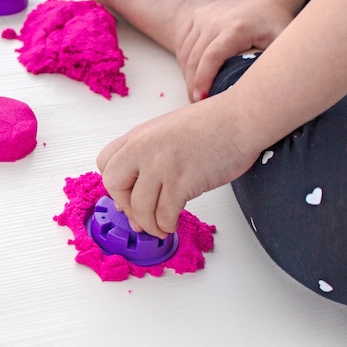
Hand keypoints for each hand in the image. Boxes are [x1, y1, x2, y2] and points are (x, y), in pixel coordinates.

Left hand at [96, 95, 260, 237]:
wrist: (241, 119)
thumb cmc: (212, 124)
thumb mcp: (166, 131)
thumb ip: (148, 155)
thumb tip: (138, 192)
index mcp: (138, 135)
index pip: (105, 163)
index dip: (114, 184)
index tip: (126, 195)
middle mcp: (143, 149)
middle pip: (114, 185)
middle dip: (124, 205)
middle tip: (139, 215)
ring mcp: (161, 165)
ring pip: (139, 206)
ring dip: (148, 223)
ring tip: (158, 227)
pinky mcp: (182, 181)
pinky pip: (164, 214)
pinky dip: (166, 225)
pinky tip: (171, 224)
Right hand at [178, 0, 294, 101]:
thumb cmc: (276, 21)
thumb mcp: (282, 40)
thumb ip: (272, 62)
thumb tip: (263, 88)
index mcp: (235, 28)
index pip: (211, 57)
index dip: (203, 79)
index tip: (201, 98)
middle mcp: (214, 21)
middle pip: (194, 58)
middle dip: (192, 84)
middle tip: (196, 102)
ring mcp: (203, 17)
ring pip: (185, 52)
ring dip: (187, 74)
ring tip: (195, 90)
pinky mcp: (196, 16)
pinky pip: (184, 43)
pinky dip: (185, 61)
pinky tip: (192, 74)